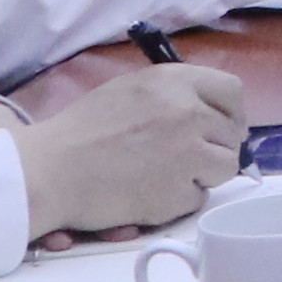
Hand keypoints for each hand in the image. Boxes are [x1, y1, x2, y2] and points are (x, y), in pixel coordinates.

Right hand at [15, 62, 249, 240]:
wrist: (49, 171)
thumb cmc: (81, 133)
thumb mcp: (130, 91)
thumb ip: (172, 95)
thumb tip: (210, 113)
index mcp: (173, 81)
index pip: (232, 92)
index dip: (230, 114)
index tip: (220, 130)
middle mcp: (187, 111)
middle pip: (232, 134)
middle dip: (213, 149)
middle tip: (183, 160)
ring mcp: (187, 151)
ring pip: (225, 167)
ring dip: (201, 176)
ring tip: (163, 176)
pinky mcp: (179, 190)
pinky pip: (198, 197)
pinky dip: (179, 201)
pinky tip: (148, 194)